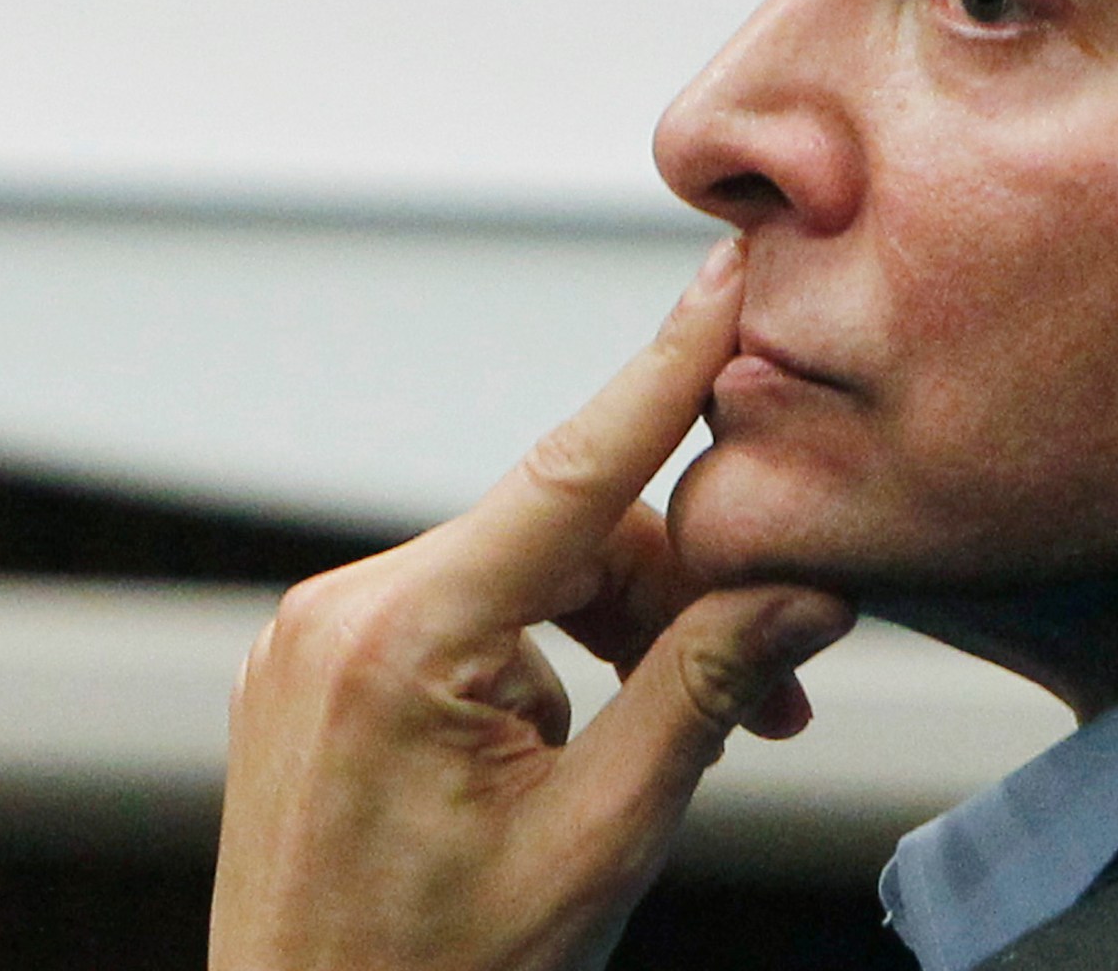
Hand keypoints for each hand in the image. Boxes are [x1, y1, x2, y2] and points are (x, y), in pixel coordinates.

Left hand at [209, 239, 853, 970]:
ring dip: (620, 637)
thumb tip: (805, 586)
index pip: (571, 472)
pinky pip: (466, 618)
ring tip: (683, 744)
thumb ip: (706, 691)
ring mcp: (312, 644)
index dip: (666, 370)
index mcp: (400, 643)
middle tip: (779, 700)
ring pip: (523, 577)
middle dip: (677, 600)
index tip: (728, 276)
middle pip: (563, 536)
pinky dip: (550, 657)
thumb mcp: (602, 840)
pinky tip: (586, 744)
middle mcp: (337, 614)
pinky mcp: (316, 675)